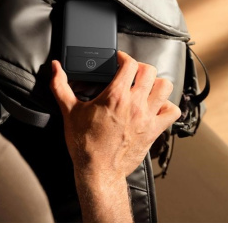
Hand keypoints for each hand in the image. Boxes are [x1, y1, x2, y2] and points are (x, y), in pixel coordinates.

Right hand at [50, 50, 181, 181]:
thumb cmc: (84, 144)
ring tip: (145, 86)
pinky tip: (156, 106)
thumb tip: (54, 68)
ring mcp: (147, 117)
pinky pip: (172, 112)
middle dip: (139, 67)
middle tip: (131, 72)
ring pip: (165, 87)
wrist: (98, 171)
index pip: (129, 64)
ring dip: (156, 83)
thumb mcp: (69, 111)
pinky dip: (167, 105)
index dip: (124, 57)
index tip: (118, 59)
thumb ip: (60, 86)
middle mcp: (135, 104)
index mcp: (115, 96)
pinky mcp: (154, 130)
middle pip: (149, 71)